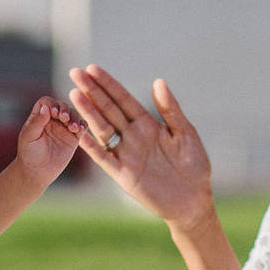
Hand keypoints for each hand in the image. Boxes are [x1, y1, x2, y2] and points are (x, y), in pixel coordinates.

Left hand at [15, 96, 81, 185]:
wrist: (37, 172)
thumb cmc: (29, 154)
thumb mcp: (29, 137)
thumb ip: (37, 122)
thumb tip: (45, 108)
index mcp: (39, 116)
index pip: (47, 102)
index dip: (52, 104)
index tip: (54, 112)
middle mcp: (52, 120)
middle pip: (62, 106)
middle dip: (65, 110)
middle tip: (64, 119)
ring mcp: (64, 128)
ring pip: (74, 115)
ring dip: (75, 118)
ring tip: (73, 128)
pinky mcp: (73, 138)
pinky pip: (81, 127)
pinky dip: (83, 126)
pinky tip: (81, 130)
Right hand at [68, 65, 213, 229]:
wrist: (193, 200)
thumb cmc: (194, 165)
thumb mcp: (185, 133)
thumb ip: (170, 109)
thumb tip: (158, 81)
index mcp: (147, 124)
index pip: (123, 99)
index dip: (108, 84)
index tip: (92, 69)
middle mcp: (133, 136)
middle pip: (109, 110)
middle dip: (92, 91)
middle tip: (75, 73)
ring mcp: (126, 155)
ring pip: (103, 129)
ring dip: (89, 113)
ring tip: (75, 94)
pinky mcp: (123, 175)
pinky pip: (105, 159)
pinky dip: (93, 147)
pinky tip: (81, 133)